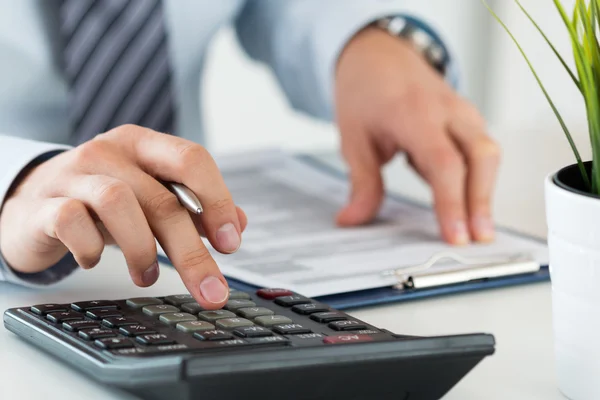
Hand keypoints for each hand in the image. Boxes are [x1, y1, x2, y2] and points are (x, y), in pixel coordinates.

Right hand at [0, 126, 246, 308]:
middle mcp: (109, 152)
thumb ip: (194, 209)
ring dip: (142, 250)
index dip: (218, 201)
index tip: (231, 243)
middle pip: (161, 198)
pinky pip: (71, 221)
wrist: (31, 203)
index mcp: (143, 145)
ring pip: (118, 203)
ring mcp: (73, 174)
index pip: (191, 159)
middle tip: (209, 289)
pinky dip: (91, 248)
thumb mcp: (150, 198)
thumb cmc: (101, 202)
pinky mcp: (43, 203)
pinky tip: (96, 260)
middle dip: (191, 251)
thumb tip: (238, 226)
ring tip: (148, 275)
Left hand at [334, 27, 499, 244]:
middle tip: (477, 240)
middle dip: (482, 202)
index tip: (455, 235)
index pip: (444, 162)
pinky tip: (464, 203)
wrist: (378, 57)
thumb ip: (360, 182)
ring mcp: (462, 112)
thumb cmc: (366, 92)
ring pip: (488, 154)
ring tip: (476, 230)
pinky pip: (481, 151)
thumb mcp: (352, 138)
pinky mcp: (468, 120)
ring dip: (484, 193)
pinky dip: (478, 179)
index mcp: (414, 113)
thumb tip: (352, 219)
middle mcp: (447, 110)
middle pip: (481, 157)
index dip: (452, 201)